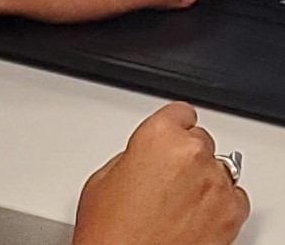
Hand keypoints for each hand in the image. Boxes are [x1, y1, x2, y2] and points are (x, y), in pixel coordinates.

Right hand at [73, 103, 248, 244]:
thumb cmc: (110, 229)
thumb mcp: (105, 174)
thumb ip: (135, 154)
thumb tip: (148, 158)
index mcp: (157, 135)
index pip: (181, 112)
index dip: (173, 126)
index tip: (172, 134)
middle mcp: (191, 155)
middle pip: (201, 140)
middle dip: (186, 156)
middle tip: (167, 177)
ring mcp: (215, 186)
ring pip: (220, 169)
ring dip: (204, 179)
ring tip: (180, 201)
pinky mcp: (231, 216)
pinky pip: (235, 198)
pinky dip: (220, 204)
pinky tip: (196, 215)